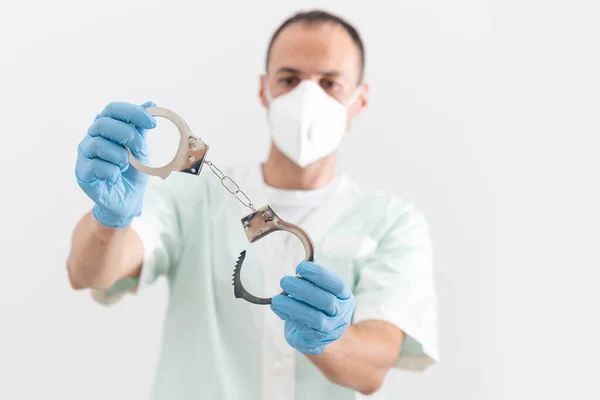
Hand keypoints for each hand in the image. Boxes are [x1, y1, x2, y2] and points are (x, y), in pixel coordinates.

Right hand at [75, 101, 155, 227]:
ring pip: (98, 144)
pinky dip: (112, 172)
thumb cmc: (132, 172)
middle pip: (103, 123)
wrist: (127, 200)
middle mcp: (91, 137)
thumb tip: (151, 103)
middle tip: (137, 149)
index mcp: (106, 128)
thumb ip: (141, 128)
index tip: (152, 124)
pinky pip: (96, 166)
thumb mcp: (140, 148)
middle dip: (127, 135)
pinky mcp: (82, 172)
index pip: (112, 109)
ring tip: (124, 166)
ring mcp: (84, 154)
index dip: (132, 112)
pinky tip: (115, 176)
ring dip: (120, 156)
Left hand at [270, 261, 355, 354]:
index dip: (320, 275)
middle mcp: (341, 313)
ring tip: (276, 299)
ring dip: (293, 307)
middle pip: (327, 301)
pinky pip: (302, 328)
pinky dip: (288, 316)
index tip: (301, 267)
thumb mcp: (319, 290)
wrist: (317, 333)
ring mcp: (331, 329)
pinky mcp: (316, 340)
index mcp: (344, 296)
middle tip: (284, 281)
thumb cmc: (316, 304)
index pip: (337, 285)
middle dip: (304, 290)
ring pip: (316, 318)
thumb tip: (301, 267)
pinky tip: (277, 307)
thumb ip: (311, 280)